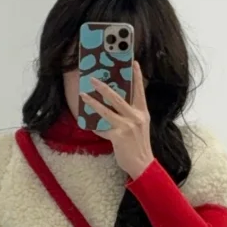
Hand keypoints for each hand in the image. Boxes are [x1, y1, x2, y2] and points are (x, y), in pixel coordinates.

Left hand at [82, 61, 152, 180]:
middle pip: (117, 98)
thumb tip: (114, 104)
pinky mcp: (118, 136)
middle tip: (92, 79)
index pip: (140, 91)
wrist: (142, 164)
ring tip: (83, 95)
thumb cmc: (139, 145)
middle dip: (103, 87)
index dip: (137, 76)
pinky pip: (103, 129)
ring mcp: (127, 126)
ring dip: (92, 102)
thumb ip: (130, 114)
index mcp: (142, 112)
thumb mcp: (140, 126)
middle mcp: (135, 117)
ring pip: (105, 111)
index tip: (134, 63)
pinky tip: (88, 124)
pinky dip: (96, 127)